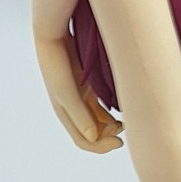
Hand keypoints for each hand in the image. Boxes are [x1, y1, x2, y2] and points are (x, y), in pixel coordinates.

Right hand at [34, 34, 122, 153]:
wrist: (55, 34)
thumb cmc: (56, 63)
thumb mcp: (67, 91)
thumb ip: (80, 115)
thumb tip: (94, 138)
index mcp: (66, 115)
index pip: (85, 141)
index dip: (101, 147)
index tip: (119, 141)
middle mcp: (74, 109)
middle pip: (94, 134)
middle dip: (108, 136)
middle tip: (123, 128)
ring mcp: (82, 97)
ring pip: (100, 121)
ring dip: (112, 126)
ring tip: (125, 121)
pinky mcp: (90, 85)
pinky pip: (103, 106)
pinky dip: (113, 112)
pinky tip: (123, 109)